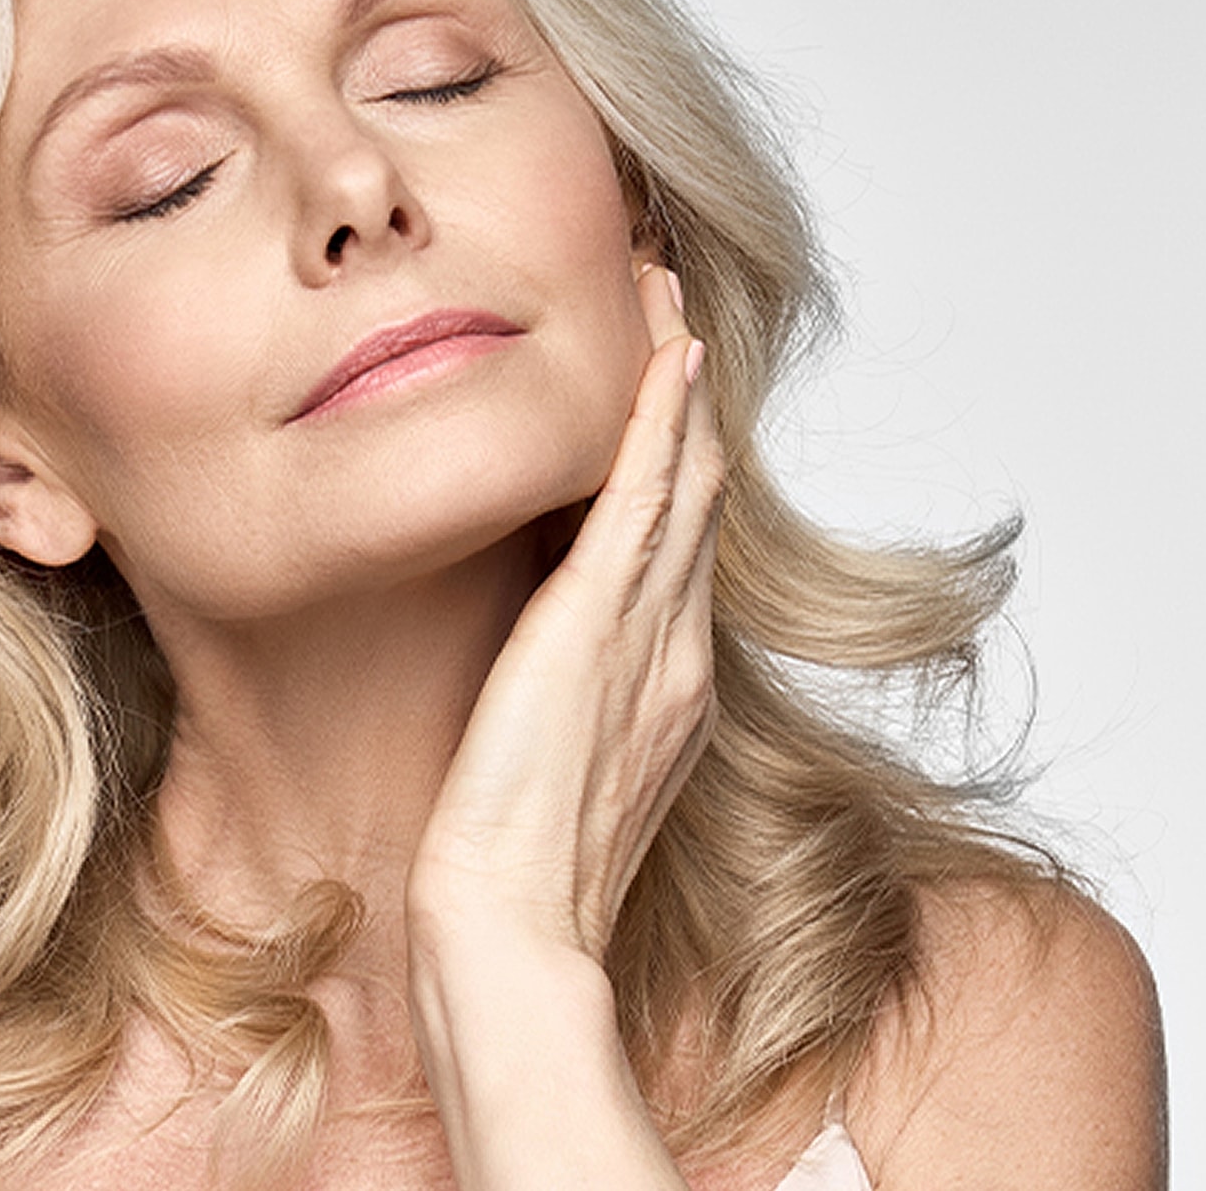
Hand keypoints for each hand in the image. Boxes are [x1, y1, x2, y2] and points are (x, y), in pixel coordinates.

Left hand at [408, 263, 723, 960]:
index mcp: (667, 684)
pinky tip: (666, 357)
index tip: (664, 373)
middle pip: (698, 487)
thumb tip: (541, 667)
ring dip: (674, 373)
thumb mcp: (554, 763)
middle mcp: (676, 649)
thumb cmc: (516, 866)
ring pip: (681, 474)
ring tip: (661, 284)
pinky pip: (644, 501)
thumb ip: (568, 705)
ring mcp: (647, 634)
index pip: (683, 540)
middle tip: (669, 291)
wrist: (506, 922)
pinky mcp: (599, 626)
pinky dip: (659, 423)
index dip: (679, 449)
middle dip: (687, 386)